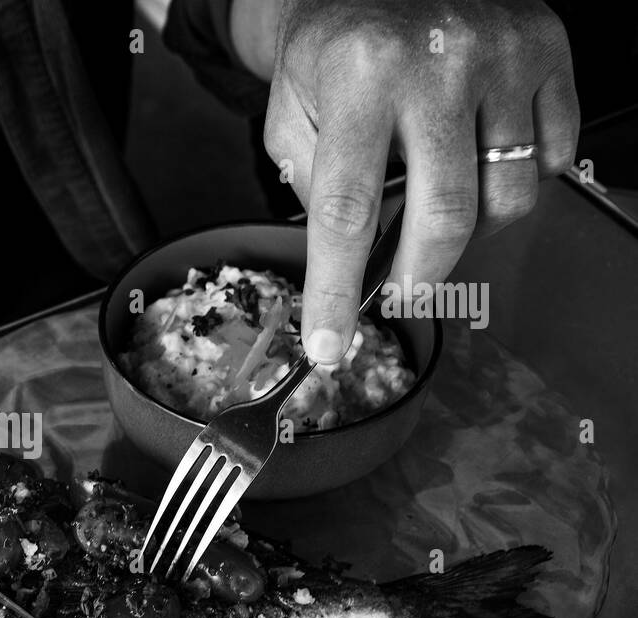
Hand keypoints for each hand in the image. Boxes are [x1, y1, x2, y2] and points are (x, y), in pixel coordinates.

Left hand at [258, 0, 578, 361]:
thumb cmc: (333, 50)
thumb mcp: (290, 111)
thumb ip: (311, 185)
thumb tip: (351, 260)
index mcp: (359, 77)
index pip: (347, 212)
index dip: (335, 292)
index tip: (329, 348)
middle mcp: (439, 63)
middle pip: (445, 218)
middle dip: (418, 279)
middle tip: (398, 295)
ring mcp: (503, 56)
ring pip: (507, 198)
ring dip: (469, 231)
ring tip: (434, 214)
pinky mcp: (548, 52)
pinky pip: (548, 158)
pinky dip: (515, 180)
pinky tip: (477, 162)